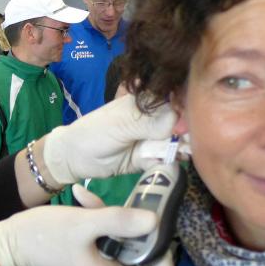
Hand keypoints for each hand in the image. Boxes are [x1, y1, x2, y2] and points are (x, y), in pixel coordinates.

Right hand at [0, 185, 176, 265]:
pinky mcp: (85, 256)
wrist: (9, 240)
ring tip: (97, 199)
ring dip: (117, 223)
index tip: (162, 244)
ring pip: (121, 248)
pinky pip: (104, 241)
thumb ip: (118, 221)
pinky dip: (101, 220)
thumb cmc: (43, 235)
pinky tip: (83, 196)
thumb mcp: (82, 223)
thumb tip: (155, 220)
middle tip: (137, 209)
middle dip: (140, 236)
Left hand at [42, 93, 176, 184]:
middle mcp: (154, 120)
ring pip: (177, 143)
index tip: (187, 125)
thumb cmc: (95, 132)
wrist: (76, 158)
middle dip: (188, 134)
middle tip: (188, 143)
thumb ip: (149, 123)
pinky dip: (170, 162)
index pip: (176, 103)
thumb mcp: (122, 124)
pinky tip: (171, 162)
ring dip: (182, 149)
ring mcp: (153, 140)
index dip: (186, 112)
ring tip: (183, 154)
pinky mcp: (149, 159)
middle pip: (181, 125)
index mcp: (147, 103)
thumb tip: (178, 121)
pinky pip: (166, 160)